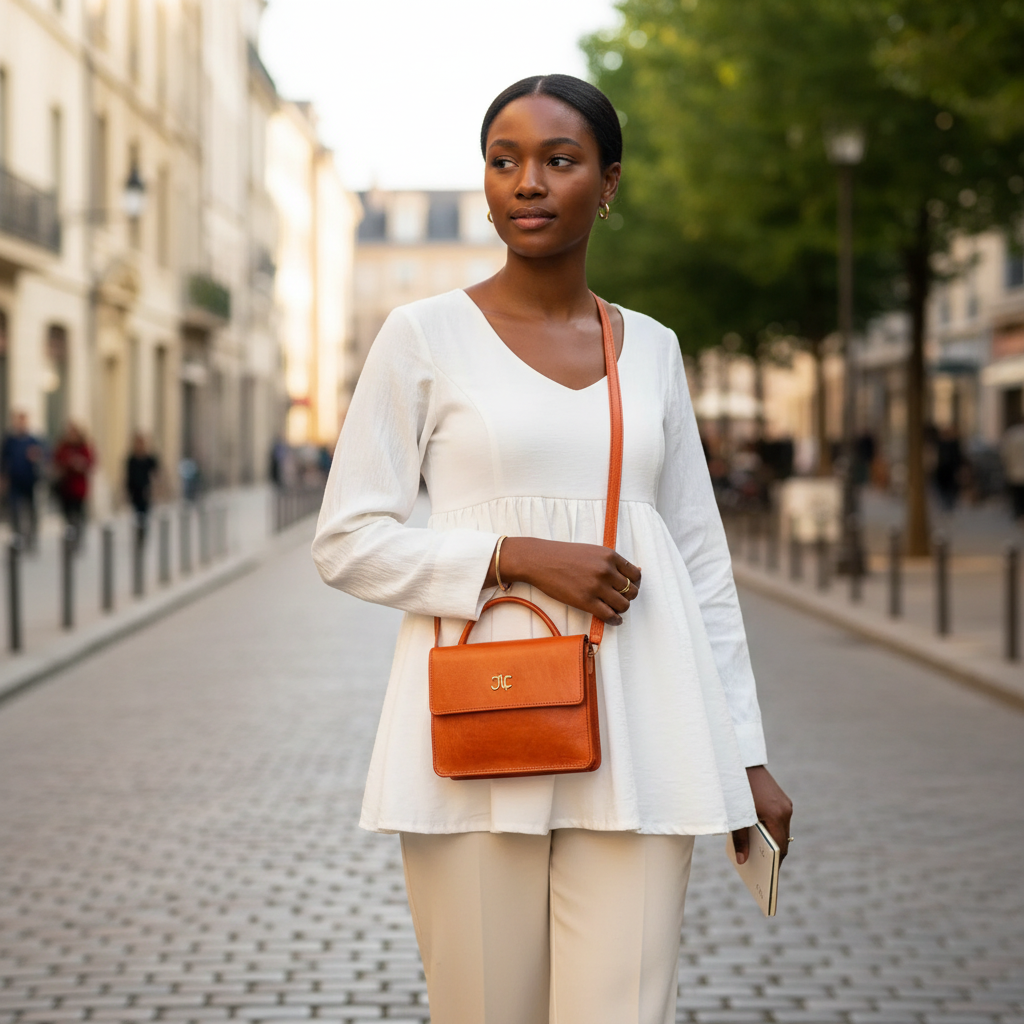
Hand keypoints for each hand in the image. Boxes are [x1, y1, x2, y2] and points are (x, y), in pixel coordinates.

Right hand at [486, 537, 640, 624]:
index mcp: (609, 555)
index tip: (628, 588)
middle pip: (632, 591)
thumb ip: (612, 562)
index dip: (634, 584)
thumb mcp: (592, 551)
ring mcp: (596, 586)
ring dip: (621, 609)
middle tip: (618, 598)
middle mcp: (606, 570)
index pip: (636, 574)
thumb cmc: (564, 555)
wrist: (539, 560)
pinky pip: (609, 616)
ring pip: (624, 605)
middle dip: (628, 597)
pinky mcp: (586, 601)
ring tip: (613, 608)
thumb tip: (637, 572)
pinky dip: (615, 620)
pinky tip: (612, 619)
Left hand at [731, 765, 792, 863]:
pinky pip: (778, 818)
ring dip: (771, 839)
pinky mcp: (780, 798)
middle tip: (761, 866)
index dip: (776, 862)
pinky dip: (770, 827)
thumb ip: (741, 839)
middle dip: (773, 853)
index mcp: (777, 815)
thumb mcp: (737, 815)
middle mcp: (785, 810)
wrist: (740, 760)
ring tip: (757, 851)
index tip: (769, 874)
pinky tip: (756, 832)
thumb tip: (742, 860)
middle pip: (782, 839)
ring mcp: (785, 803)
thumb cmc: (737, 788)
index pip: (781, 846)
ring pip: (781, 828)